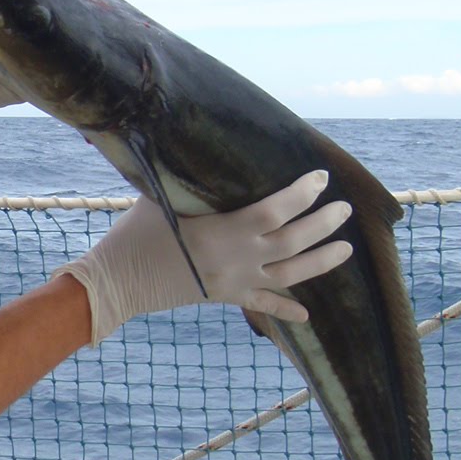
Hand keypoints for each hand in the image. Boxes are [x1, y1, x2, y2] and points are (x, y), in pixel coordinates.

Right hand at [57, 170, 353, 344]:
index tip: (321, 178)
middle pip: (292, 241)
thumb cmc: (133, 235)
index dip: (302, 194)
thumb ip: (185, 180)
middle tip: (344, 208)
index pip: (274, 211)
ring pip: (290, 275)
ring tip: (345, 249)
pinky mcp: (223, 297)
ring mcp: (233, 282)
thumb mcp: (158, 199)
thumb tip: (190, 143)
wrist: (115, 283)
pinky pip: (261, 306)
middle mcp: (236, 259)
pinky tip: (307, 316)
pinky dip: (285, 311)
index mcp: (221, 232)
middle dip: (323, 224)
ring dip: (321, 262)